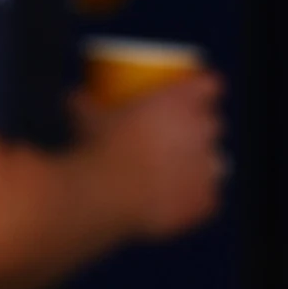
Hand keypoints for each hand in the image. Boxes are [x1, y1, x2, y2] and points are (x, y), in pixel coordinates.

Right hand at [67, 72, 226, 244]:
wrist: (104, 195)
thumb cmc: (96, 148)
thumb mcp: (85, 117)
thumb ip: (82, 102)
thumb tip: (72, 96)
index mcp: (181, 100)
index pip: (209, 85)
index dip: (203, 90)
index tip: (192, 95)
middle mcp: (202, 130)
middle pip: (215, 124)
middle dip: (202, 129)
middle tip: (179, 137)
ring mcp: (207, 166)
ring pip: (215, 163)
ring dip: (202, 165)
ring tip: (182, 173)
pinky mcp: (205, 200)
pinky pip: (209, 199)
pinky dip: (198, 200)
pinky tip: (186, 203)